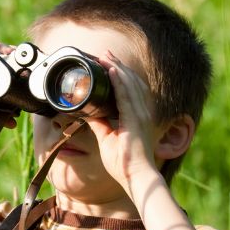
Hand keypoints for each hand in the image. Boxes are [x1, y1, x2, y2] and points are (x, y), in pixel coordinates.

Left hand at [83, 50, 160, 186]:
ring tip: (106, 57)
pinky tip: (112, 71)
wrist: (136, 176)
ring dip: (117, 69)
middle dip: (117, 66)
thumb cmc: (124, 162)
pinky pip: (126, 96)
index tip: (107, 63)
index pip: (130, 88)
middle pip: (131, 82)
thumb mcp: (107, 137)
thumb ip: (99, 122)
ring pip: (129, 84)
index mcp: (137, 115)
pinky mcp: (135, 120)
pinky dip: (120, 82)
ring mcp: (140, 115)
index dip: (120, 74)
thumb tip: (87, 112)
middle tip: (105, 54)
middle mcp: (142, 112)